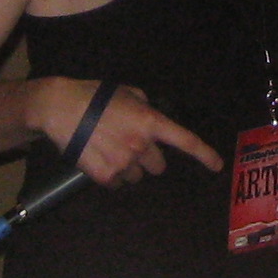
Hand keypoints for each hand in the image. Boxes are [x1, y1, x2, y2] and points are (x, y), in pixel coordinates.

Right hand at [38, 81, 220, 186]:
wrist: (60, 108)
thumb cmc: (95, 96)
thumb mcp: (128, 93)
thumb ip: (146, 108)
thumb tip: (152, 120)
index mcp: (150, 121)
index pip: (185, 141)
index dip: (204, 155)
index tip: (217, 166)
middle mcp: (141, 144)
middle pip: (158, 166)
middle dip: (148, 158)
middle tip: (129, 145)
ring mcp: (123, 162)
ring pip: (137, 176)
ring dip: (129, 167)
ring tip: (108, 149)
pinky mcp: (104, 175)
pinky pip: (117, 183)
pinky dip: (111, 175)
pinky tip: (98, 158)